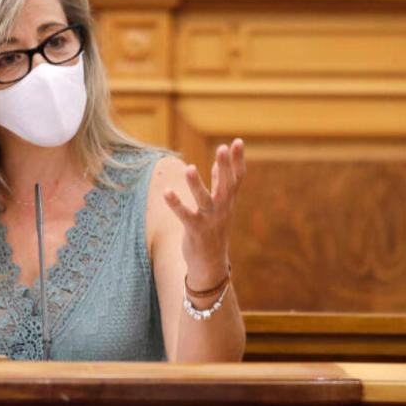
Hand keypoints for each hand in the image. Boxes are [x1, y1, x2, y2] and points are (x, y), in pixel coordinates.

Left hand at [163, 138, 246, 288]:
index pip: (237, 178)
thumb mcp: (221, 205)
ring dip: (196, 185)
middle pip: (225, 186)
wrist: (211, 263)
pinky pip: (185, 216)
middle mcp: (222, 209)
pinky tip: (166, 192)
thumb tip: (221, 162)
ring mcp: (210, 220)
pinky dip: (176, 204)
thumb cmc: (214, 228)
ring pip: (204, 200)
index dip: (238, 160)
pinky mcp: (195, 230)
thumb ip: (220, 182)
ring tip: (189, 167)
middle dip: (224, 167)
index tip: (238, 141)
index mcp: (229, 201)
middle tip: (222, 148)